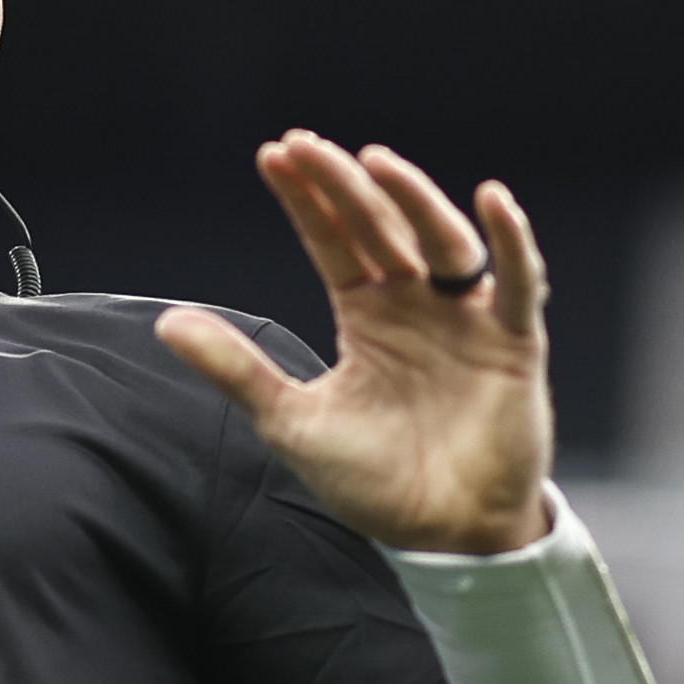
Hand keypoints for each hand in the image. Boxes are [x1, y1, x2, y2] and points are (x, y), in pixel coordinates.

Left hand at [154, 136, 551, 554]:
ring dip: (413, 199)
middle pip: (380, 229)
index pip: (332, 242)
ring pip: (443, 241)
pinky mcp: (512, 343)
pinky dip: (512, 240)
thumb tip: (165, 323)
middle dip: (343, 187)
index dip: (306, 201)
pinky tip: (492, 201)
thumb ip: (236, 369)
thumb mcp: (291, 420)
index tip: (273, 155)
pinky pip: (518, 281)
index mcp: (367, 316)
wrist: (441, 536)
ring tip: (375, 161)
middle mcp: (416, 305)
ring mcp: (466, 319)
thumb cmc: (373, 482)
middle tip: (305, 146)